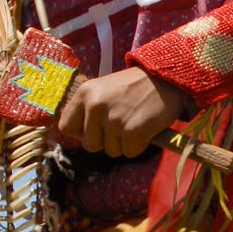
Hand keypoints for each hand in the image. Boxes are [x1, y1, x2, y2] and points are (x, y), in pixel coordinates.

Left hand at [58, 67, 185, 157]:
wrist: (167, 79)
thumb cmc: (135, 88)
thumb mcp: (103, 90)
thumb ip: (88, 109)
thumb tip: (80, 137)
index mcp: (85, 93)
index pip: (65, 127)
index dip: (81, 132)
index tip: (96, 128)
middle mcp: (95, 105)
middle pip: (89, 144)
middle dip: (106, 141)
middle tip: (122, 123)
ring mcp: (113, 119)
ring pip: (111, 151)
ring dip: (125, 142)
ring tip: (135, 120)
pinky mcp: (132, 131)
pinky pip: (129, 152)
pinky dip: (140, 145)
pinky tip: (145, 127)